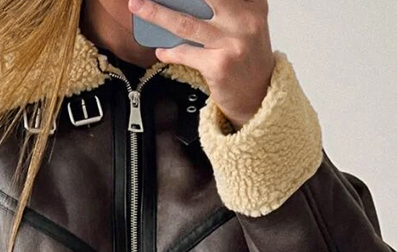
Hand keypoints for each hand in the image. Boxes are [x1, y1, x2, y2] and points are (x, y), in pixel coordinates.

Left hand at [128, 0, 275, 129]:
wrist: (258, 96)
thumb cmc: (246, 59)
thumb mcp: (245, 26)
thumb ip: (225, 9)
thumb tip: (182, 2)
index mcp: (253, 5)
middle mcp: (245, 21)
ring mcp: (231, 44)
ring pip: (185, 23)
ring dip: (156, 14)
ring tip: (138, 6)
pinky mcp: (219, 66)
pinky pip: (186, 54)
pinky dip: (169, 52)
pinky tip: (161, 50)